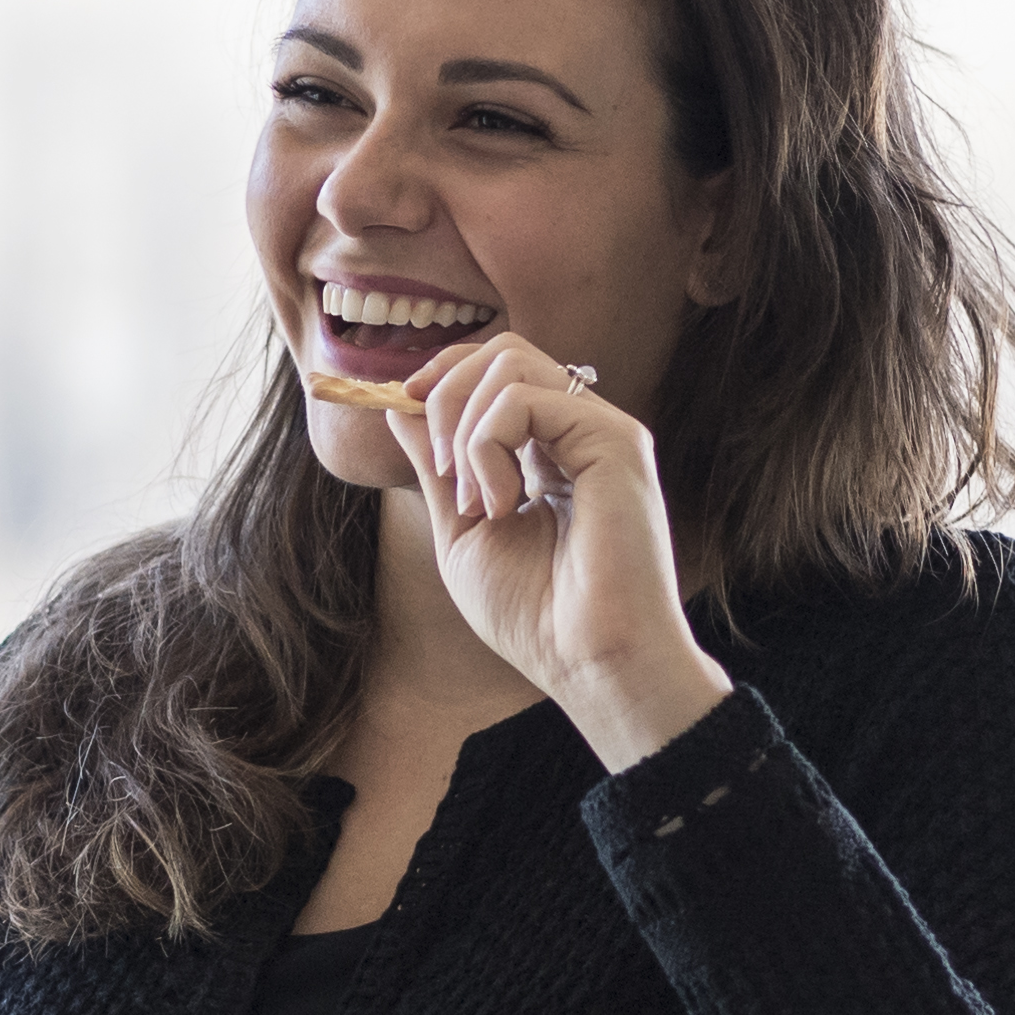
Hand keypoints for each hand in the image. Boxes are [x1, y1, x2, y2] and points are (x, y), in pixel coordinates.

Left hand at [383, 333, 729, 769]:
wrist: (589, 664)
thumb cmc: (535, 616)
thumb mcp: (461, 531)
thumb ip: (436, 466)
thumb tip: (399, 404)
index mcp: (551, 451)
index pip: (494, 372)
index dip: (439, 379)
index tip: (401, 408)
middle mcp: (580, 432)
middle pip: (501, 351)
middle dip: (444, 391)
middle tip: (440, 466)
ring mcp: (602, 431)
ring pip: (509, 361)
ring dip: (464, 426)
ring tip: (473, 499)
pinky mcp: (615, 440)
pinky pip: (524, 397)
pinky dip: (488, 444)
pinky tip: (499, 503)